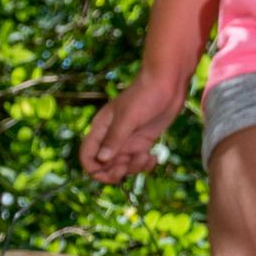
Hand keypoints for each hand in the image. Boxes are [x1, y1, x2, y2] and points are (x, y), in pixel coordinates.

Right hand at [80, 67, 192, 182]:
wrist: (167, 84)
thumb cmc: (145, 96)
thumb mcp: (129, 118)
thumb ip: (115, 138)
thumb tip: (102, 160)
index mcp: (100, 129)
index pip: (87, 156)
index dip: (95, 170)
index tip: (114, 170)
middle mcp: (111, 137)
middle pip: (105, 166)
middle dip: (117, 172)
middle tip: (131, 164)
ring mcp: (127, 140)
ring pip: (123, 166)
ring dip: (134, 168)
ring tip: (147, 157)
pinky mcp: (142, 141)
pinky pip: (138, 161)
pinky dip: (145, 165)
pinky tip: (154, 157)